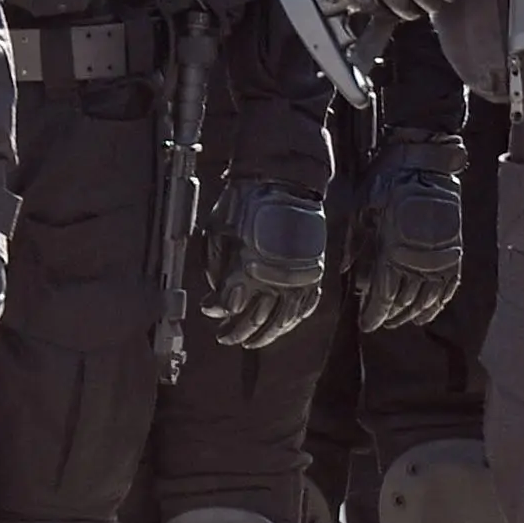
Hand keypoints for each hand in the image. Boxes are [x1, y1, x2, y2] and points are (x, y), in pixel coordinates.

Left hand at [207, 180, 326, 347]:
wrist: (283, 181)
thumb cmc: (245, 202)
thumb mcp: (219, 230)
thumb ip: (217, 266)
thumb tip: (215, 294)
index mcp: (249, 266)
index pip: (231, 303)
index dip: (218, 311)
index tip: (208, 311)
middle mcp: (276, 276)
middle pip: (257, 318)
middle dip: (238, 331)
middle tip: (226, 338)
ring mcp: (299, 276)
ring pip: (283, 319)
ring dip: (266, 334)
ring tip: (251, 341)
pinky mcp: (314, 271)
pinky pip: (306, 305)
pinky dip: (293, 319)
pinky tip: (283, 325)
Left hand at [355, 132, 463, 331]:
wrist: (424, 158)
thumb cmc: (387, 182)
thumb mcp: (362, 210)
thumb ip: (356, 246)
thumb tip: (349, 276)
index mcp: (393, 248)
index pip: (384, 295)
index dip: (374, 313)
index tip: (366, 323)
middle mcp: (419, 257)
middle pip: (405, 300)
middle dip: (391, 314)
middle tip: (380, 322)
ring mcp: (441, 254)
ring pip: (428, 297)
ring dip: (414, 312)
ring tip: (402, 320)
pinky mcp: (455, 247)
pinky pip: (450, 284)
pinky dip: (440, 301)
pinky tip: (431, 311)